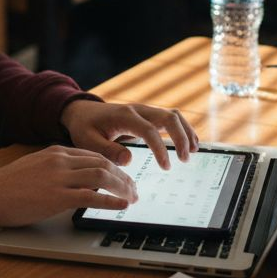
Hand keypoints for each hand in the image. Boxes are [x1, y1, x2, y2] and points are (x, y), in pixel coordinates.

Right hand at [0, 145, 137, 227]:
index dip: (113, 166)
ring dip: (122, 187)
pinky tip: (121, 205)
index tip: (123, 177)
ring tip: (131, 197)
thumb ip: (57, 169)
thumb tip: (78, 180)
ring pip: (102, 176)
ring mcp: (59, 178)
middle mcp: (60, 161)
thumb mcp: (35, 167)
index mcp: (56, 152)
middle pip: (103, 163)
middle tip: (133, 189)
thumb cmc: (8, 186)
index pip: (94, 155)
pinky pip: (92, 197)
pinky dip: (111, 201)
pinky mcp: (57, 197)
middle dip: (123, 177)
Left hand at [60, 100, 199, 170]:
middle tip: (185, 160)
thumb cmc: (85, 128)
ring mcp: (145, 111)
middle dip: (181, 138)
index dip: (161, 149)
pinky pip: (170, 119)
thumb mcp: (88, 141)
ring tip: (194, 151)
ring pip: (173, 116)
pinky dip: (182, 129)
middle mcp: (138, 110)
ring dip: (186, 132)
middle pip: (169, 118)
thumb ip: (107, 150)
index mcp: (124, 116)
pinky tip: (189, 144)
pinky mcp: (148, 116)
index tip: (166, 167)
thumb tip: (129, 159)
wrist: (82, 112)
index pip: (149, 130)